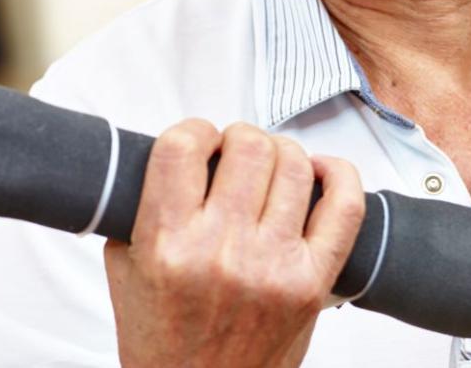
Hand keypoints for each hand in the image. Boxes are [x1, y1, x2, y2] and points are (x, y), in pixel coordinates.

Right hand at [104, 120, 364, 367]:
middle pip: (247, 146)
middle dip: (238, 138)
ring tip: (268, 169)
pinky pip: (345, 207)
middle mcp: (221, 251)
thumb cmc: (163, 340)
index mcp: (167, 245)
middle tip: (233, 155)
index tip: (197, 142)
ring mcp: (273, 266)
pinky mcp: (312, 283)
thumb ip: (144, 209)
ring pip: (293, 165)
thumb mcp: (125, 269)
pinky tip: (318, 173)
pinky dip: (339, 175)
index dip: (193, 131)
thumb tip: (181, 157)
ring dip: (279, 153)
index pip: (182, 147)